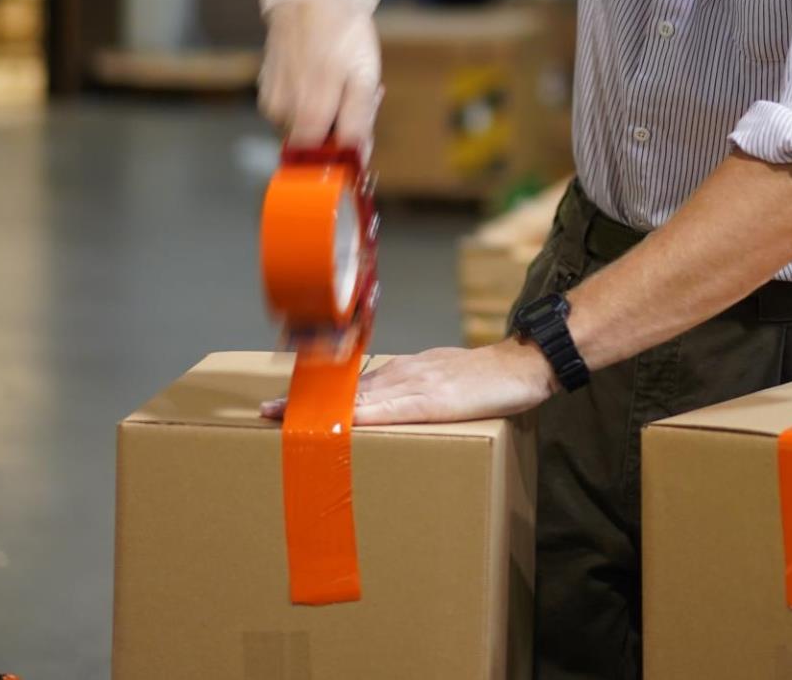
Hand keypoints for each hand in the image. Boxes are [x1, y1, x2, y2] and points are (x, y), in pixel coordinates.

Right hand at [257, 0, 382, 147]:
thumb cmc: (339, 31)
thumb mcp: (363, 79)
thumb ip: (356, 124)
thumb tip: (354, 156)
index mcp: (306, 117)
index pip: (321, 161)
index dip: (342, 152)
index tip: (358, 135)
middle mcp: (281, 114)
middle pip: (314, 142)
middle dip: (337, 127)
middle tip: (356, 97)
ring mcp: (271, 99)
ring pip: (303, 122)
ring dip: (326, 110)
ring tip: (341, 79)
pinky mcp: (267, 85)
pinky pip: (293, 105)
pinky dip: (312, 96)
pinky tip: (324, 71)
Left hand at [260, 340, 559, 424]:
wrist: (525, 365)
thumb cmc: (491, 378)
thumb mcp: (449, 380)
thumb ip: (421, 391)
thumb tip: (398, 407)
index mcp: (408, 370)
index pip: (356, 381)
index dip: (319, 392)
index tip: (284, 401)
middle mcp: (406, 372)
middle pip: (348, 388)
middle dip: (308, 401)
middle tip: (267, 412)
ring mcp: (417, 383)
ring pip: (360, 397)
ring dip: (323, 409)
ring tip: (288, 421)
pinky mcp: (432, 400)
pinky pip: (389, 410)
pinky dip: (360, 417)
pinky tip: (340, 426)